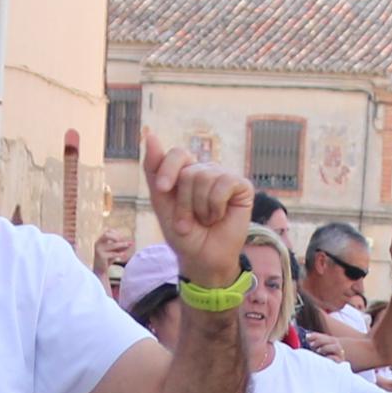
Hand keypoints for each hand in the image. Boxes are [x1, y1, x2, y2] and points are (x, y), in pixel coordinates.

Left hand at [143, 134, 249, 283]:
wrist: (202, 259)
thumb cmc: (184, 233)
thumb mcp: (162, 202)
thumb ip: (154, 169)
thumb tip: (149, 134)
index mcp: (187, 171)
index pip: (178, 154)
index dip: (168, 170)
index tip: (163, 189)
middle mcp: (207, 170)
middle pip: (189, 172)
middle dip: (184, 202)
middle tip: (189, 220)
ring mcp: (225, 177)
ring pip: (205, 178)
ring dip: (199, 208)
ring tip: (205, 220)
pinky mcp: (242, 186)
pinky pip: (224, 184)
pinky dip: (216, 206)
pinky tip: (220, 216)